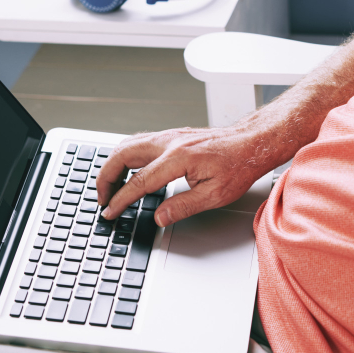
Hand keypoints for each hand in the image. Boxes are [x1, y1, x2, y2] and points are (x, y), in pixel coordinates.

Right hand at [96, 124, 283, 226]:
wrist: (251, 143)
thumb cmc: (238, 166)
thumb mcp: (215, 195)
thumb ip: (183, 207)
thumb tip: (159, 217)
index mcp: (178, 158)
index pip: (139, 181)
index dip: (120, 199)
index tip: (110, 211)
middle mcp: (169, 142)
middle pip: (122, 155)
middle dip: (105, 178)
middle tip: (102, 199)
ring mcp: (169, 136)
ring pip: (127, 145)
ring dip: (113, 165)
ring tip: (110, 186)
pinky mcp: (172, 135)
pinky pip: (138, 142)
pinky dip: (125, 156)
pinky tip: (126, 169)